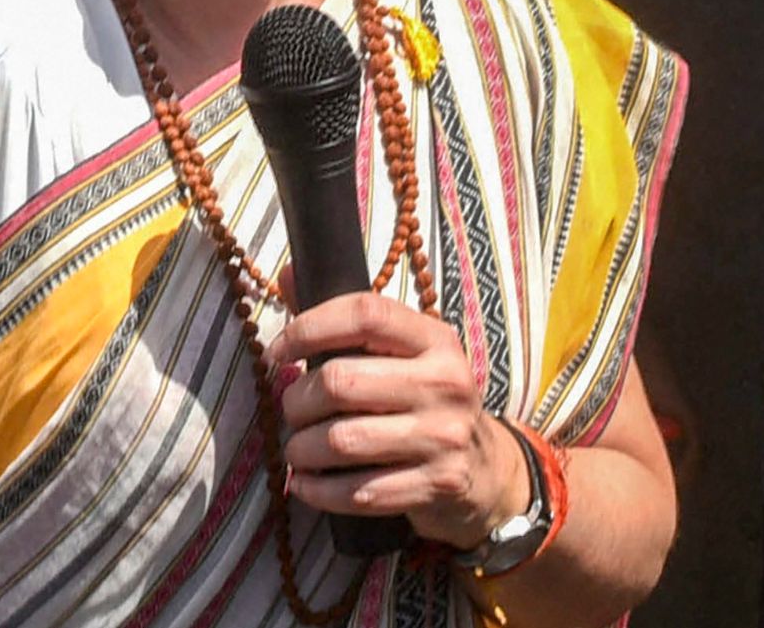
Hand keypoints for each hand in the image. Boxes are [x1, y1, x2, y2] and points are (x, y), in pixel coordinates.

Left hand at [266, 291, 528, 552]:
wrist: (485, 469)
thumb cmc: (426, 401)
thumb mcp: (403, 354)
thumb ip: (348, 320)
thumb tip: (288, 273)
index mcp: (435, 339)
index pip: (365, 314)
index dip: (309, 327)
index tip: (278, 351)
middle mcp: (445, 382)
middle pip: (341, 381)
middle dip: (297, 400)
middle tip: (290, 411)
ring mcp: (444, 437)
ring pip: (342, 440)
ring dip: (301, 450)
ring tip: (297, 450)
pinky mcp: (436, 485)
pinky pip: (358, 491)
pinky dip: (319, 491)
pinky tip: (308, 485)